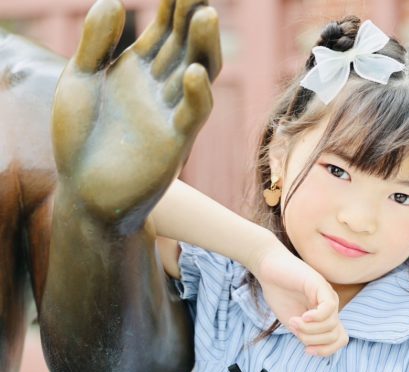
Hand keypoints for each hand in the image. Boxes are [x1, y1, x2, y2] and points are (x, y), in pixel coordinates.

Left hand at [52, 0, 220, 222]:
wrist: (83, 190)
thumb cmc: (79, 137)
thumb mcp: (79, 80)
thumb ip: (96, 42)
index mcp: (138, 67)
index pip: (165, 27)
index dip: (175, 1)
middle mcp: (160, 86)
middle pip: (187, 43)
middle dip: (194, 14)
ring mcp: (171, 113)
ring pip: (200, 71)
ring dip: (205, 45)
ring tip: (205, 14)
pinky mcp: (176, 143)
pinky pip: (194, 114)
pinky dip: (198, 94)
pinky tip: (193, 72)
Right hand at [254, 246, 348, 356]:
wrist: (269, 270)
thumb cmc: (279, 294)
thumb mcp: (293, 323)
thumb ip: (306, 335)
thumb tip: (315, 346)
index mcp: (325, 317)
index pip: (340, 339)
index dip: (326, 350)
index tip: (306, 350)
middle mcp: (331, 307)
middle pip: (335, 335)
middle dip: (314, 339)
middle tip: (295, 330)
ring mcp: (327, 296)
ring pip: (331, 325)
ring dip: (309, 329)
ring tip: (293, 321)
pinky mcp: (321, 285)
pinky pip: (329, 308)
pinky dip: (315, 318)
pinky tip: (302, 316)